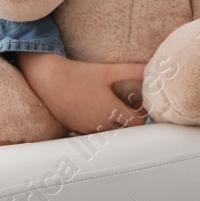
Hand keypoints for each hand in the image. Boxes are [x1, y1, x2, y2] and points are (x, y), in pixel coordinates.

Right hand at [16, 51, 147, 133]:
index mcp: (111, 110)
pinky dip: (98, 125)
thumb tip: (150, 68)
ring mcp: (86, 128)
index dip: (141, 112)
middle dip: (129, 118)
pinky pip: (92, 132)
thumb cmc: (79, 73)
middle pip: (124, 129)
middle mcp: (99, 123)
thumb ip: (132, 70)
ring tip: (111, 106)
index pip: (137, 122)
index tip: (136, 101)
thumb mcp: (108, 70)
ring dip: (114, 123)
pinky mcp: (74, 128)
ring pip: (108, 132)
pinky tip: (95, 110)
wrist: (49, 79)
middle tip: (127, 104)